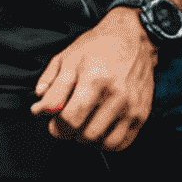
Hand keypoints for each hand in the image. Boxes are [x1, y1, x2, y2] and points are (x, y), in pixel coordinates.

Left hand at [31, 6, 155, 149]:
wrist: (133, 38)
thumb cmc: (97, 47)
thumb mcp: (66, 58)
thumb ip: (51, 84)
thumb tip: (39, 109)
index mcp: (93, 78)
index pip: (70, 119)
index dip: (56, 127)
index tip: (52, 122)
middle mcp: (116, 95)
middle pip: (86, 134)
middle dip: (70, 133)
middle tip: (65, 122)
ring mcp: (131, 107)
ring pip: (103, 142)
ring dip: (87, 139)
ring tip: (81, 124)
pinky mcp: (142, 114)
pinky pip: (121, 143)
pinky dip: (105, 142)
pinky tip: (98, 128)